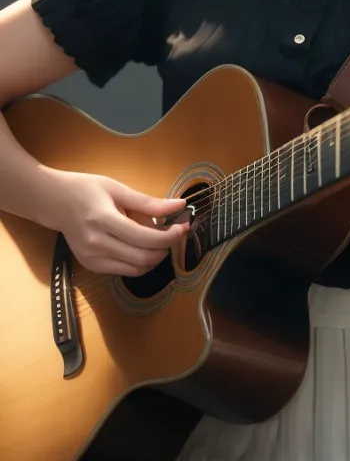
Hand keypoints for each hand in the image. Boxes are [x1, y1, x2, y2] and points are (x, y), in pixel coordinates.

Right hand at [49, 171, 189, 275]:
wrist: (54, 202)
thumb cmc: (86, 190)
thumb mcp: (118, 189)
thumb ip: (149, 202)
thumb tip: (179, 205)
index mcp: (103, 220)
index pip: (144, 238)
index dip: (170, 236)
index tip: (183, 226)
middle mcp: (96, 244)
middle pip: (143, 257)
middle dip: (166, 248)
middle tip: (175, 233)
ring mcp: (92, 259)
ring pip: (137, 269)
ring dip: (156, 257)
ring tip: (161, 240)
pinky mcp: (91, 266)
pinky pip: (125, 271)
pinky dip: (141, 263)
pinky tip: (143, 247)